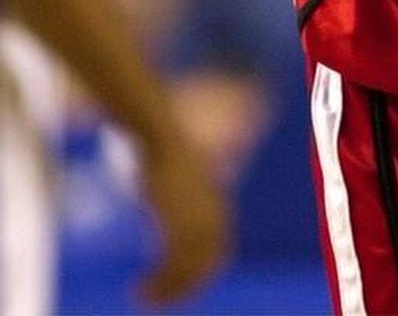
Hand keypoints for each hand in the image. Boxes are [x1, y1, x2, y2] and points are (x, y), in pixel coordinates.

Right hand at [137, 128, 228, 304]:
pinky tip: (138, 289)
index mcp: (217, 210)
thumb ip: (182, 205)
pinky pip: (171, 269)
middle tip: (156, 301)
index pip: (217, 254)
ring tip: (142, 300)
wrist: (161, 140)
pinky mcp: (178, 226)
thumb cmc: (164, 159)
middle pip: (204, 269)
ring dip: (165, 292)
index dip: (199, 275)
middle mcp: (213, 220)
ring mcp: (197, 224)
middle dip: (182, 290)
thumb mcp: (179, 185)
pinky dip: (158, 285)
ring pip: (186, 274)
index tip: (176, 286)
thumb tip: (171, 218)